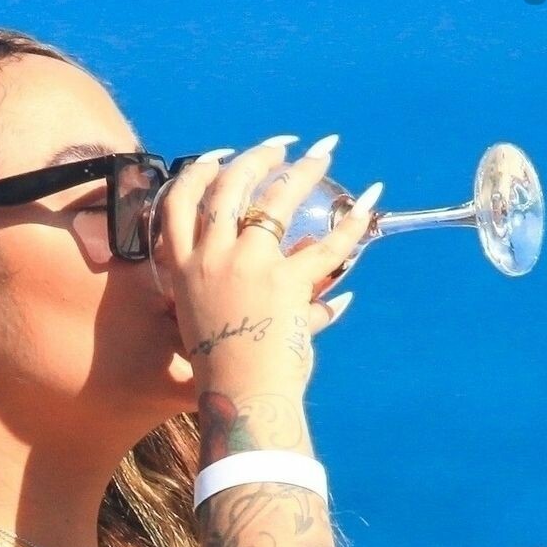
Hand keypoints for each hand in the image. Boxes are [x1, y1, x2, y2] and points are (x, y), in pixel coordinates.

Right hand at [155, 136, 377, 399]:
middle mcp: (211, 261)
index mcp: (184, 271)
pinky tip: (369, 205)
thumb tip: (306, 275)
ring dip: (301, 171)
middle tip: (278, 146)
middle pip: (226, 187)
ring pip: (275, 199)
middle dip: (254, 157)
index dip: (197, 172)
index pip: (177, 204)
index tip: (219, 156)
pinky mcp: (286, 283)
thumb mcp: (209, 324)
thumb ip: (239, 292)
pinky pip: (327, 246)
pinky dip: (352, 226)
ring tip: (322, 153)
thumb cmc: (225, 371)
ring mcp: (248, 268)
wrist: (240, 400)